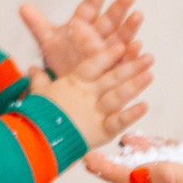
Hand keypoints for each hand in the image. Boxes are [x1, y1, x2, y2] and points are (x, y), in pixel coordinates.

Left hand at [21, 0, 141, 79]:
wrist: (68, 83)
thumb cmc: (61, 58)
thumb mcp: (48, 42)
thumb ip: (37, 25)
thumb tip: (22, 7)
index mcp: (83, 24)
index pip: (90, 7)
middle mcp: (99, 34)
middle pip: (110, 18)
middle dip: (120, 6)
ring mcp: (110, 49)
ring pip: (122, 35)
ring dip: (130, 26)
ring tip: (138, 15)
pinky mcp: (116, 65)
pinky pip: (125, 58)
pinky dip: (132, 53)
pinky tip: (138, 47)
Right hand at [32, 36, 154, 147]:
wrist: (39, 137)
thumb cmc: (38, 114)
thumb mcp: (38, 93)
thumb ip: (39, 79)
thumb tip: (32, 68)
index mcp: (74, 84)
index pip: (93, 65)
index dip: (107, 55)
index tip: (121, 45)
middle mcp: (88, 95)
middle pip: (112, 78)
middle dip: (131, 66)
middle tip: (149, 57)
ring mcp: (96, 112)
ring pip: (119, 96)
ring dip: (135, 85)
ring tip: (150, 74)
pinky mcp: (101, 131)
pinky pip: (119, 121)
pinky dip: (132, 114)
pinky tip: (145, 105)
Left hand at [84, 133, 182, 182]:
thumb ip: (174, 177)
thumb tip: (137, 176)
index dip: (112, 172)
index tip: (88, 159)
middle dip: (120, 170)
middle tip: (94, 155)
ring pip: (162, 180)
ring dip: (140, 163)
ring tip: (120, 145)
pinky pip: (182, 174)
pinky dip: (164, 160)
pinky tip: (152, 146)